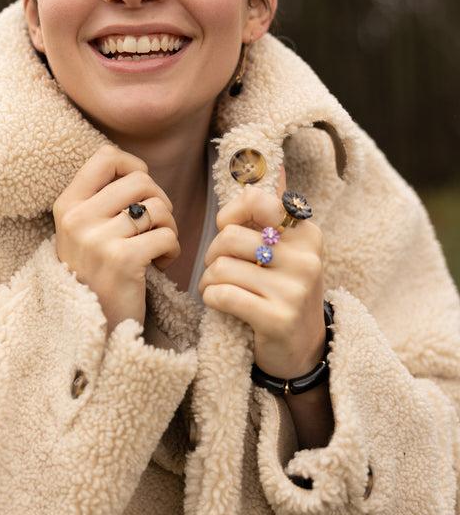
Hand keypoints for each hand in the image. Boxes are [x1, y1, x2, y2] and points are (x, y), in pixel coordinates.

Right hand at [53, 144, 179, 334]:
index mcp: (66, 206)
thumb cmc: (96, 275)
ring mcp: (97, 240)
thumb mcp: (83, 233)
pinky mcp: (122, 261)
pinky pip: (166, 235)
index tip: (141, 191)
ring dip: (168, 227)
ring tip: (157, 247)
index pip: (106, 157)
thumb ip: (101, 199)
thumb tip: (138, 168)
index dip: (133, 166)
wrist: (90, 330)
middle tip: (155, 227)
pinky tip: (161, 264)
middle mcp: (77, 219)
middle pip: (140, 180)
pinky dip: (172, 249)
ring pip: (158, 207)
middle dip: (159, 201)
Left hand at [198, 167, 325, 378]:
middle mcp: (305, 258)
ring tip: (217, 288)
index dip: (229, 214)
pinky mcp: (277, 319)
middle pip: (229, 237)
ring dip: (208, 280)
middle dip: (212, 254)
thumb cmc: (284, 291)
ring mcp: (294, 290)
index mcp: (306, 234)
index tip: (228, 229)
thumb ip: (274, 210)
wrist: (302, 349)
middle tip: (218, 268)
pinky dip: (210, 298)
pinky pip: (221, 295)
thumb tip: (273, 164)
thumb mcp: (287, 249)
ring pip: (220, 267)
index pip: (256, 200)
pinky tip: (219, 304)